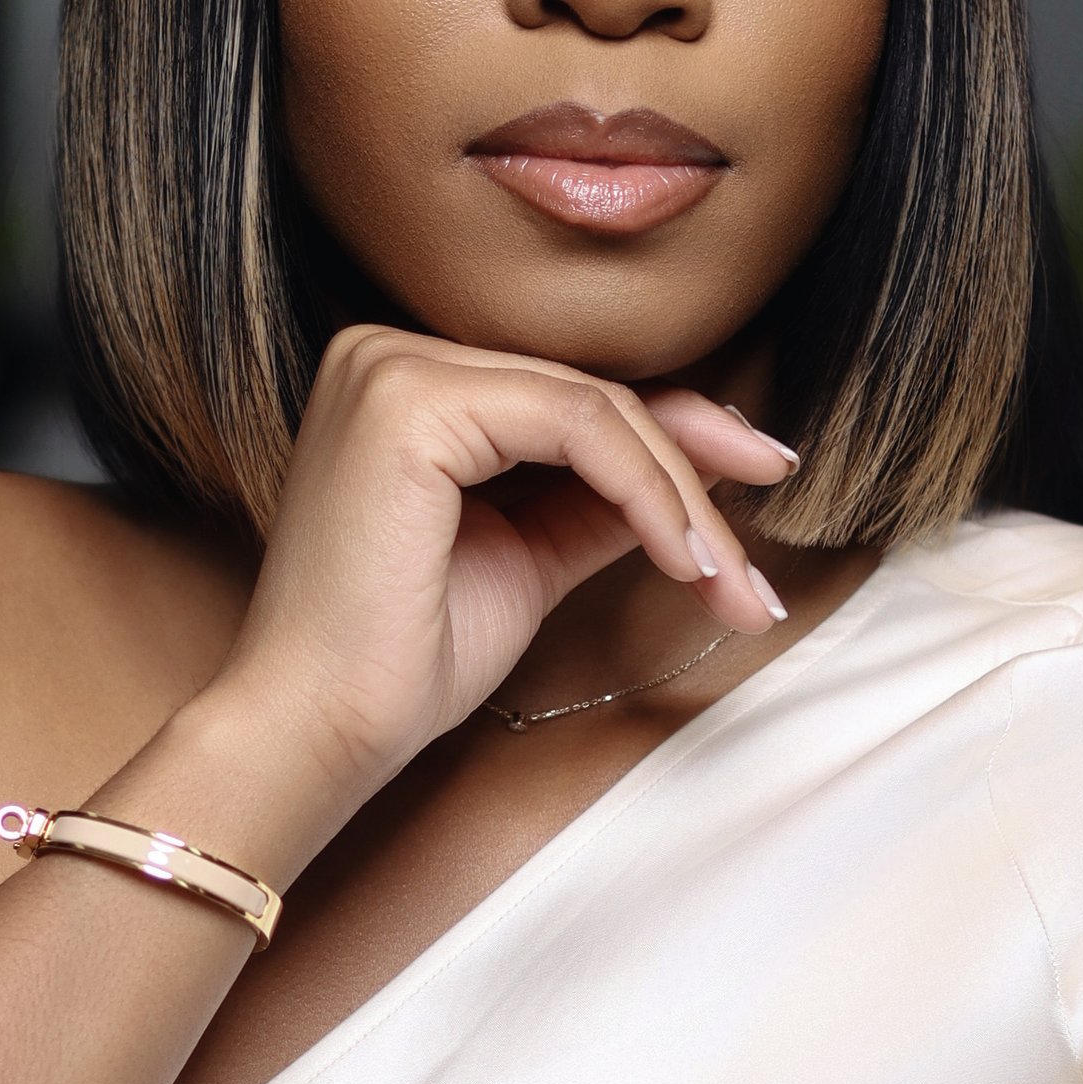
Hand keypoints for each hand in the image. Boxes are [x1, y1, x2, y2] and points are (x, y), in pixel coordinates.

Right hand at [205, 324, 798, 801]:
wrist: (319, 730)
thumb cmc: (401, 660)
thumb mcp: (529, 558)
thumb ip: (601, 501)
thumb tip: (709, 464)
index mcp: (404, 386)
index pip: (568, 396)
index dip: (678, 439)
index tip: (763, 481)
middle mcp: (386, 354)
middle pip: (591, 395)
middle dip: (698, 473)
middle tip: (760, 561)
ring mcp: (391, 368)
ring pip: (595, 408)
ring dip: (683, 498)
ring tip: (730, 583)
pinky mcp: (409, 401)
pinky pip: (576, 425)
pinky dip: (646, 490)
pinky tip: (683, 555)